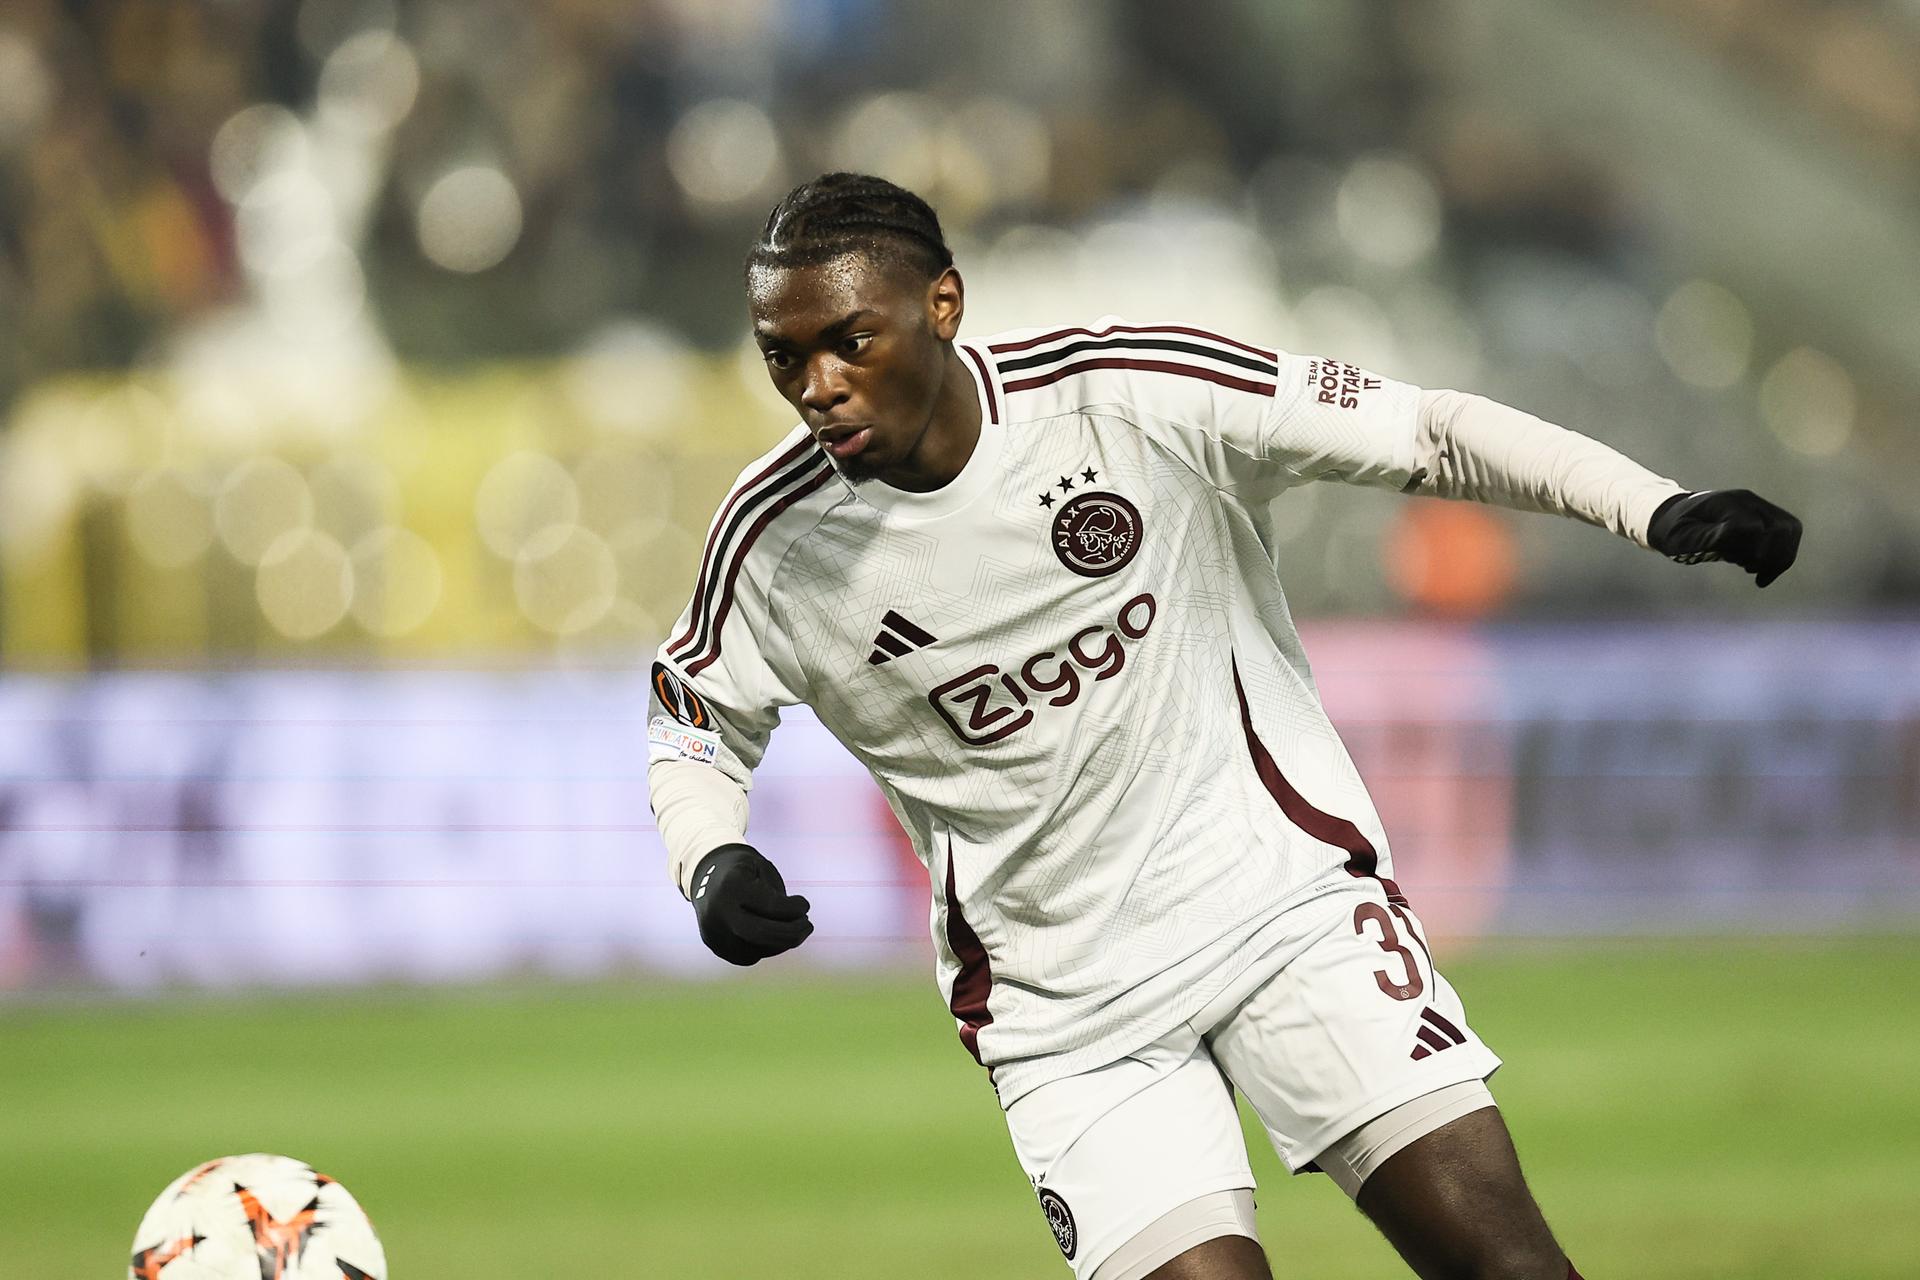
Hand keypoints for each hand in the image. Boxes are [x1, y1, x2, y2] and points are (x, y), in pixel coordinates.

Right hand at [689, 844, 813, 965]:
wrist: (705, 874)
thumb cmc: (743, 870)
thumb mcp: (762, 869)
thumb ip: (778, 897)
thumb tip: (795, 927)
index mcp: (730, 887)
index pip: (769, 906)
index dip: (794, 909)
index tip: (805, 905)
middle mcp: (717, 913)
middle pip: (760, 934)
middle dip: (790, 934)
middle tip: (808, 925)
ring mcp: (713, 932)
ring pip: (755, 950)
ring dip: (782, 943)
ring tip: (795, 928)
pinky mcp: (715, 945)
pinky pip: (747, 956)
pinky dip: (767, 948)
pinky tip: (775, 934)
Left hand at [1647, 489, 1801, 587]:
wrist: (1675, 518)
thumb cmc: (1675, 530)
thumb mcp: (1681, 537)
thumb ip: (1705, 538)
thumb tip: (1731, 536)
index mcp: (1725, 503)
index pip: (1754, 528)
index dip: (1751, 550)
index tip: (1740, 565)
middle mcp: (1748, 501)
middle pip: (1782, 528)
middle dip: (1771, 555)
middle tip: (1748, 568)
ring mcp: (1758, 506)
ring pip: (1790, 530)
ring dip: (1778, 557)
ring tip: (1752, 569)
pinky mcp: (1765, 517)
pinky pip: (1788, 535)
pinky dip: (1781, 557)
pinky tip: (1762, 576)